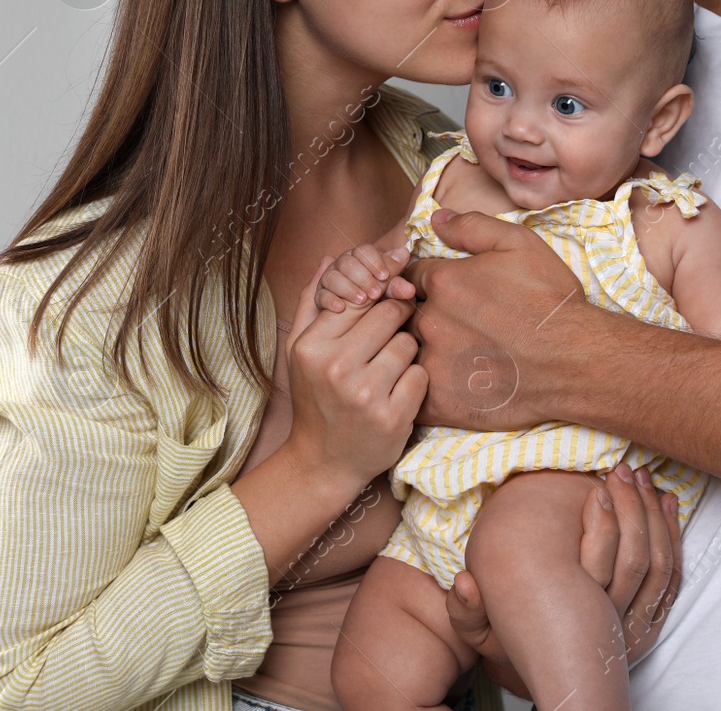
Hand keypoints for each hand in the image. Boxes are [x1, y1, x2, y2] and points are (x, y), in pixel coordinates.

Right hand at [281, 256, 428, 496]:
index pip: (360, 297)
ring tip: (389, 369)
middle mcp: (336, 368)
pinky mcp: (393, 418)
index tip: (388, 295)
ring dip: (406, 352)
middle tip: (391, 333)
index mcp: (312, 346)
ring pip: (408, 344)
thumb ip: (312, 302)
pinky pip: (420, 376)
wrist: (323, 461)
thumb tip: (328, 258)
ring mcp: (365, 395)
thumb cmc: (315, 398)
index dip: (380, 292)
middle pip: (389, 313)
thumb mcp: (299, 350)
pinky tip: (398, 393)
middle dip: (396, 318)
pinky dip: (415, 382)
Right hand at [315, 243, 414, 312]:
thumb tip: (405, 255)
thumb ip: (396, 281)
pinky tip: (341, 308)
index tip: (384, 276)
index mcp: (361, 260)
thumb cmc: (379, 304)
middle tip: (376, 293)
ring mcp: (329, 281)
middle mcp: (343, 266)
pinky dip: (330, 300)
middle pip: (347, 262)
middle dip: (362, 277)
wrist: (359, 327)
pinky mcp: (319, 297)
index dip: (374, 260)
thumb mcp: (389, 294)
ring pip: (331, 276)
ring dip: (347, 287)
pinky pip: (320, 294)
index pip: (364, 250)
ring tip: (361, 301)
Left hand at [403, 208, 592, 430]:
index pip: (410, 277)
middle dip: (418, 317)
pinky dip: (419, 390)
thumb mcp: (519, 245)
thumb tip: (435, 218)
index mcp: (443, 282)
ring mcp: (433, 363)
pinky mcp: (441, 402)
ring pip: (405, 355)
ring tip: (448, 358)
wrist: (575, 361)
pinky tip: (442, 387)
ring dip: (418, 353)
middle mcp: (431, 321)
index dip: (421, 283)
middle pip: (404, 315)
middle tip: (449, 327)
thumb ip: (472, 227)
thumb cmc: (550, 301)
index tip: (438, 293)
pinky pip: (411, 395)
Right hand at [445, 465, 683, 694]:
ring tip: (642, 478)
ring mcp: (638, 627)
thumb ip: (466, 613)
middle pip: (641, 559)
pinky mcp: (652, 621)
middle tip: (623, 470)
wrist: (553, 681)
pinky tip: (665, 503)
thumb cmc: (519, 650)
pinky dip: (671, 534)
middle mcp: (613, 628)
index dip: (606, 522)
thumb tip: (463, 581)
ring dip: (654, 515)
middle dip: (635, 507)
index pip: (602, 567)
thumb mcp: (483, 640)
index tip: (599, 489)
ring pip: (662, 565)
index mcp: (574, 624)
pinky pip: (672, 575)